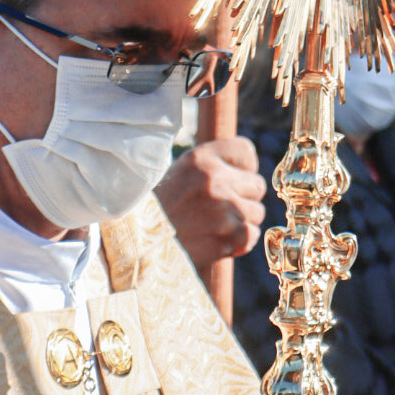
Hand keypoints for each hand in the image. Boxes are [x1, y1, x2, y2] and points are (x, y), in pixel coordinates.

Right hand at [156, 137, 266, 271]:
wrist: (137, 244)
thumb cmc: (161, 208)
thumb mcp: (181, 173)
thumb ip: (213, 166)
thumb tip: (250, 173)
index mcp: (201, 158)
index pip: (246, 151)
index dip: (242, 168)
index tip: (230, 179)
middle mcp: (215, 179)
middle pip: (257, 185)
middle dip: (243, 197)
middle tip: (219, 208)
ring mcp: (223, 209)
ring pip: (256, 213)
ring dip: (241, 222)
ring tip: (214, 226)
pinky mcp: (226, 237)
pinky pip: (252, 235)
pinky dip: (240, 242)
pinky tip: (219, 240)